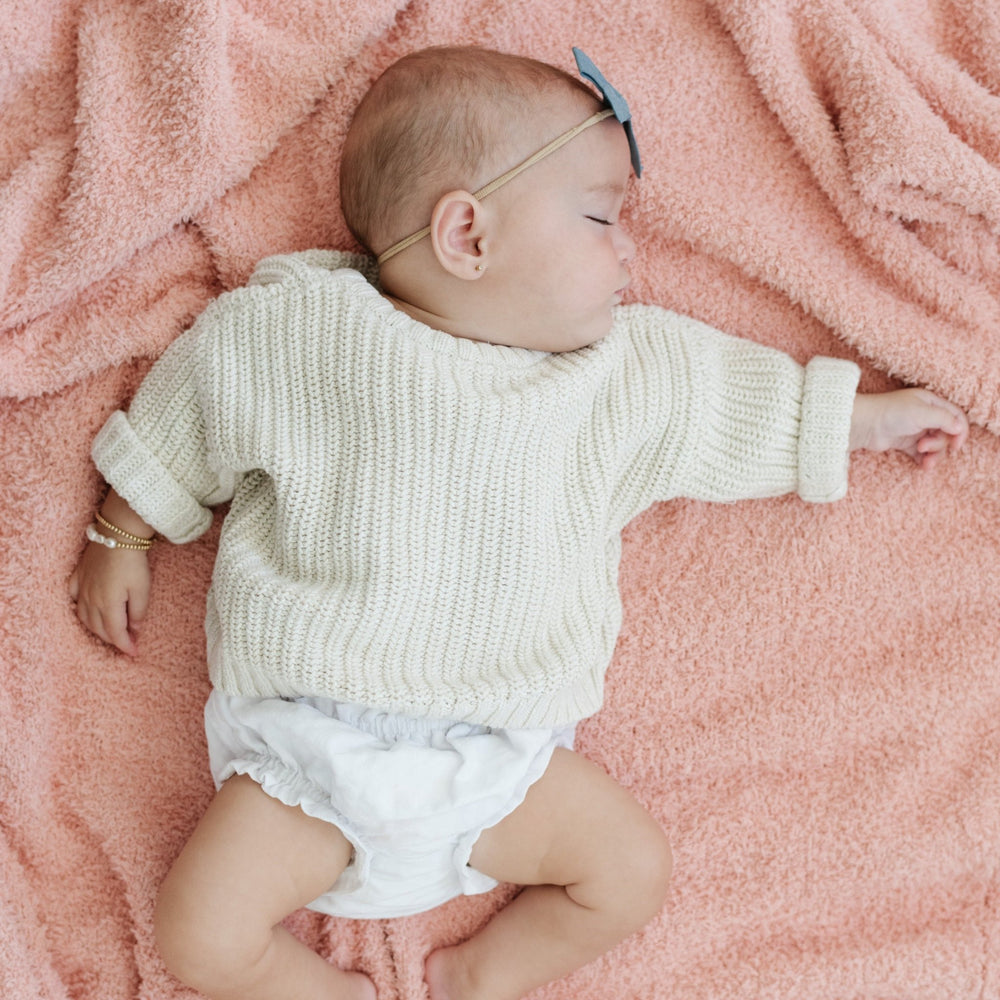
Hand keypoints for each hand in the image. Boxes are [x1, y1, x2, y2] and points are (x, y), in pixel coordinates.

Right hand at [69, 538, 150, 655]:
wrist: (117, 534)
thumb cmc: (133, 562)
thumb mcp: (142, 588)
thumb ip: (138, 612)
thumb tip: (135, 630)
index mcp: (108, 605)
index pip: (115, 633)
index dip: (125, 646)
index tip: (134, 653)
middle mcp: (91, 601)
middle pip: (99, 628)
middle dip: (112, 639)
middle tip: (125, 643)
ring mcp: (82, 588)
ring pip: (84, 617)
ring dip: (96, 628)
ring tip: (108, 632)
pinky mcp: (77, 576)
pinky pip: (72, 598)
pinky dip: (78, 609)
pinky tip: (83, 611)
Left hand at [850, 389, 968, 469]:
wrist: (864, 424)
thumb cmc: (891, 413)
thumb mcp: (922, 412)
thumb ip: (944, 419)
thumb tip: (960, 428)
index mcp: (931, 402)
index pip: (955, 416)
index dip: (960, 431)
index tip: (956, 445)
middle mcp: (925, 415)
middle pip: (946, 433)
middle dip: (939, 444)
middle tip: (924, 446)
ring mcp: (915, 429)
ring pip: (935, 445)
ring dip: (933, 454)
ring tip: (925, 461)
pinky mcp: (905, 442)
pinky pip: (921, 453)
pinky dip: (924, 460)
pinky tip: (923, 466)